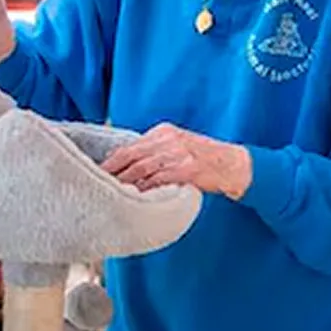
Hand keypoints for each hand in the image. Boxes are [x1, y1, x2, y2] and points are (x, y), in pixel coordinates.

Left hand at [100, 123, 251, 198]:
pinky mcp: (185, 170)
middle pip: (131, 157)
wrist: (232, 165)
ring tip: (110, 194)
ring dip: (124, 184)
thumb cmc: (204, 158)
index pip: (130, 146)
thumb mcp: (178, 145)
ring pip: (141, 170)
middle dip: (112, 173)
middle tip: (97, 185)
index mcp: (164, 131)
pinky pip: (157, 181)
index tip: (99, 171)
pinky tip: (134, 199)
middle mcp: (168, 140)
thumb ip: (155, 150)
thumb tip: (128, 165)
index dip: (112, 160)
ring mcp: (177, 154)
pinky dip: (143, 191)